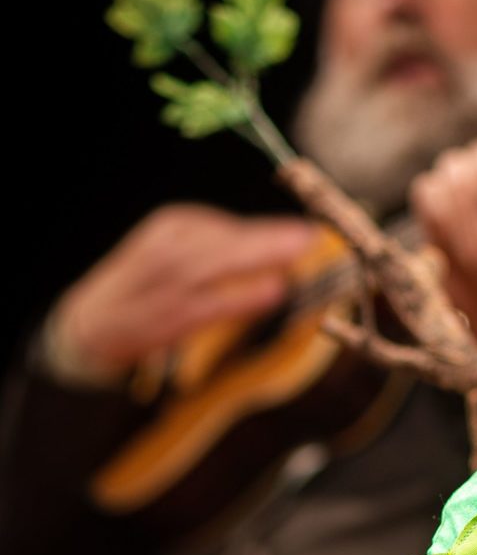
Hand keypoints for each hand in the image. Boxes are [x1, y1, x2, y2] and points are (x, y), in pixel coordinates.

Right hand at [51, 204, 317, 378]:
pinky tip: (273, 291)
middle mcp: (164, 250)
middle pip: (222, 241)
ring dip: (258, 259)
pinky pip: (208, 305)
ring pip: (214, 267)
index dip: (266, 229)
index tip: (307, 231)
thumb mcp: (178, 254)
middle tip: (311, 235)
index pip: (224, 225)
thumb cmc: (147, 290)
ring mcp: (161, 286)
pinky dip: (241, 297)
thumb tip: (281, 249)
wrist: (88, 328)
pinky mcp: (163, 321)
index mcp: (170, 227)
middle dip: (267, 238)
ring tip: (299, 255)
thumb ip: (223, 251)